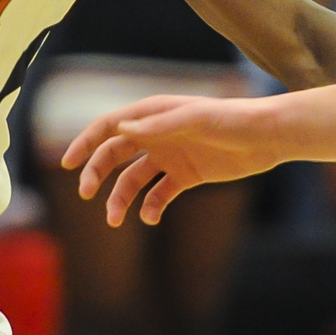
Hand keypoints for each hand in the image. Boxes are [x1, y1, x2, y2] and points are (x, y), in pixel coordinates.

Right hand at [62, 93, 282, 226]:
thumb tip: (119, 129)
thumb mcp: (195, 120)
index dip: (86, 143)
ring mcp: (171, 156)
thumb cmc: (233, 120)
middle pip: (114, 155)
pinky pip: (159, 194)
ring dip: (120, 198)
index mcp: (154, 114)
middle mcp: (158, 134)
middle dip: (96, 173)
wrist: (268, 137)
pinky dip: (150, 207)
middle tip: (86, 194)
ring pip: (133, 180)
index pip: (110, 126)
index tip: (68, 164)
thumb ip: (159, 125)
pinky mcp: (187, 175)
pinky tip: (150, 217)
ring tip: (116, 220)